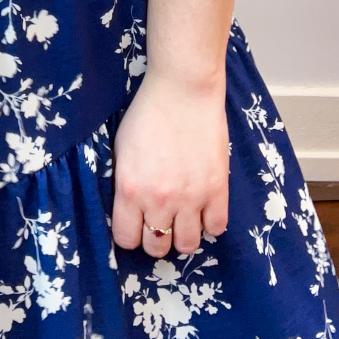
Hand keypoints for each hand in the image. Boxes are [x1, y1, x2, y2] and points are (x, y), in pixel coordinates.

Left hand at [111, 71, 229, 259]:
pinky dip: (210, 223)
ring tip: (182, 219)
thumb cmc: (148, 113)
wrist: (183, 90)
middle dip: (155, 239)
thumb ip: (124, 182)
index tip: (134, 226)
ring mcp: (191, 198)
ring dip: (183, 236)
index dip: (129, 235)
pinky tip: (204, 210)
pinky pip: (216, 227)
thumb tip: (127, 207)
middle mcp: (159, 200)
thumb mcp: (121, 148)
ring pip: (188, 245)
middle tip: (159, 223)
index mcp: (130, 189)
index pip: (126, 239)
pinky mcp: (218, 190)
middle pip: (157, 247)